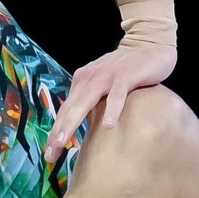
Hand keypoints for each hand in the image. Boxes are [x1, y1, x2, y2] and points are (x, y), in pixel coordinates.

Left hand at [43, 41, 176, 161]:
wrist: (149, 44)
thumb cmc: (126, 70)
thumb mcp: (103, 84)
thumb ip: (91, 100)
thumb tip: (82, 124)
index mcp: (81, 82)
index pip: (65, 110)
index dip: (56, 132)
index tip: (50, 153)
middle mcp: (89, 78)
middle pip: (69, 109)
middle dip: (58, 132)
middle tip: (51, 152)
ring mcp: (106, 77)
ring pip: (85, 102)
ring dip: (73, 122)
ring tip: (64, 141)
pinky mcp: (125, 76)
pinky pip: (116, 95)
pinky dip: (112, 109)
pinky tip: (108, 125)